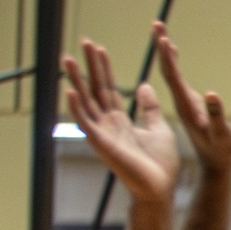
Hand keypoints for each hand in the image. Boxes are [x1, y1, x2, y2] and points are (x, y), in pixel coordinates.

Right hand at [64, 37, 179, 206]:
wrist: (161, 187)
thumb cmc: (161, 162)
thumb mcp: (159, 127)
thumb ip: (150, 108)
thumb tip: (145, 86)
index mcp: (120, 120)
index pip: (108, 88)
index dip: (104, 68)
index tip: (99, 48)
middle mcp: (107, 124)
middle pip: (94, 89)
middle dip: (89, 66)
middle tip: (82, 42)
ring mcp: (102, 133)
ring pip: (85, 101)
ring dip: (76, 80)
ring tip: (68, 59)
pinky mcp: (102, 144)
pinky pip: (86, 123)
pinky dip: (77, 107)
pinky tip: (70, 90)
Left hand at [153, 23, 230, 174]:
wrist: (214, 163)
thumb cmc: (220, 150)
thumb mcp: (221, 134)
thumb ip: (216, 115)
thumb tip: (212, 94)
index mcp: (185, 105)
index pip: (172, 76)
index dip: (167, 56)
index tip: (162, 37)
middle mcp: (181, 100)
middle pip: (167, 69)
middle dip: (162, 47)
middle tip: (156, 24)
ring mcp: (184, 100)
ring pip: (170, 72)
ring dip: (165, 52)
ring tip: (161, 32)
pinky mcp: (189, 102)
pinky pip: (176, 78)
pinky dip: (173, 62)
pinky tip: (172, 53)